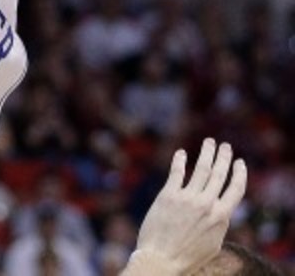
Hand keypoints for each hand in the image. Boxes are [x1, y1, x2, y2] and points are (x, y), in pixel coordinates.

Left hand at [131, 138, 246, 273]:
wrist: (162, 259)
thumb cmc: (188, 257)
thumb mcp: (214, 243)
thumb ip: (218, 224)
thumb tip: (220, 212)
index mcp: (221, 216)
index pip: (236, 189)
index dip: (239, 173)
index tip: (240, 162)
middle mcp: (206, 204)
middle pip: (219, 174)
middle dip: (224, 157)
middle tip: (225, 145)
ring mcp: (187, 198)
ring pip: (201, 169)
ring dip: (207, 153)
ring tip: (209, 142)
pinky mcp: (168, 195)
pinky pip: (176, 173)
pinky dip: (180, 160)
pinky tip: (182, 153)